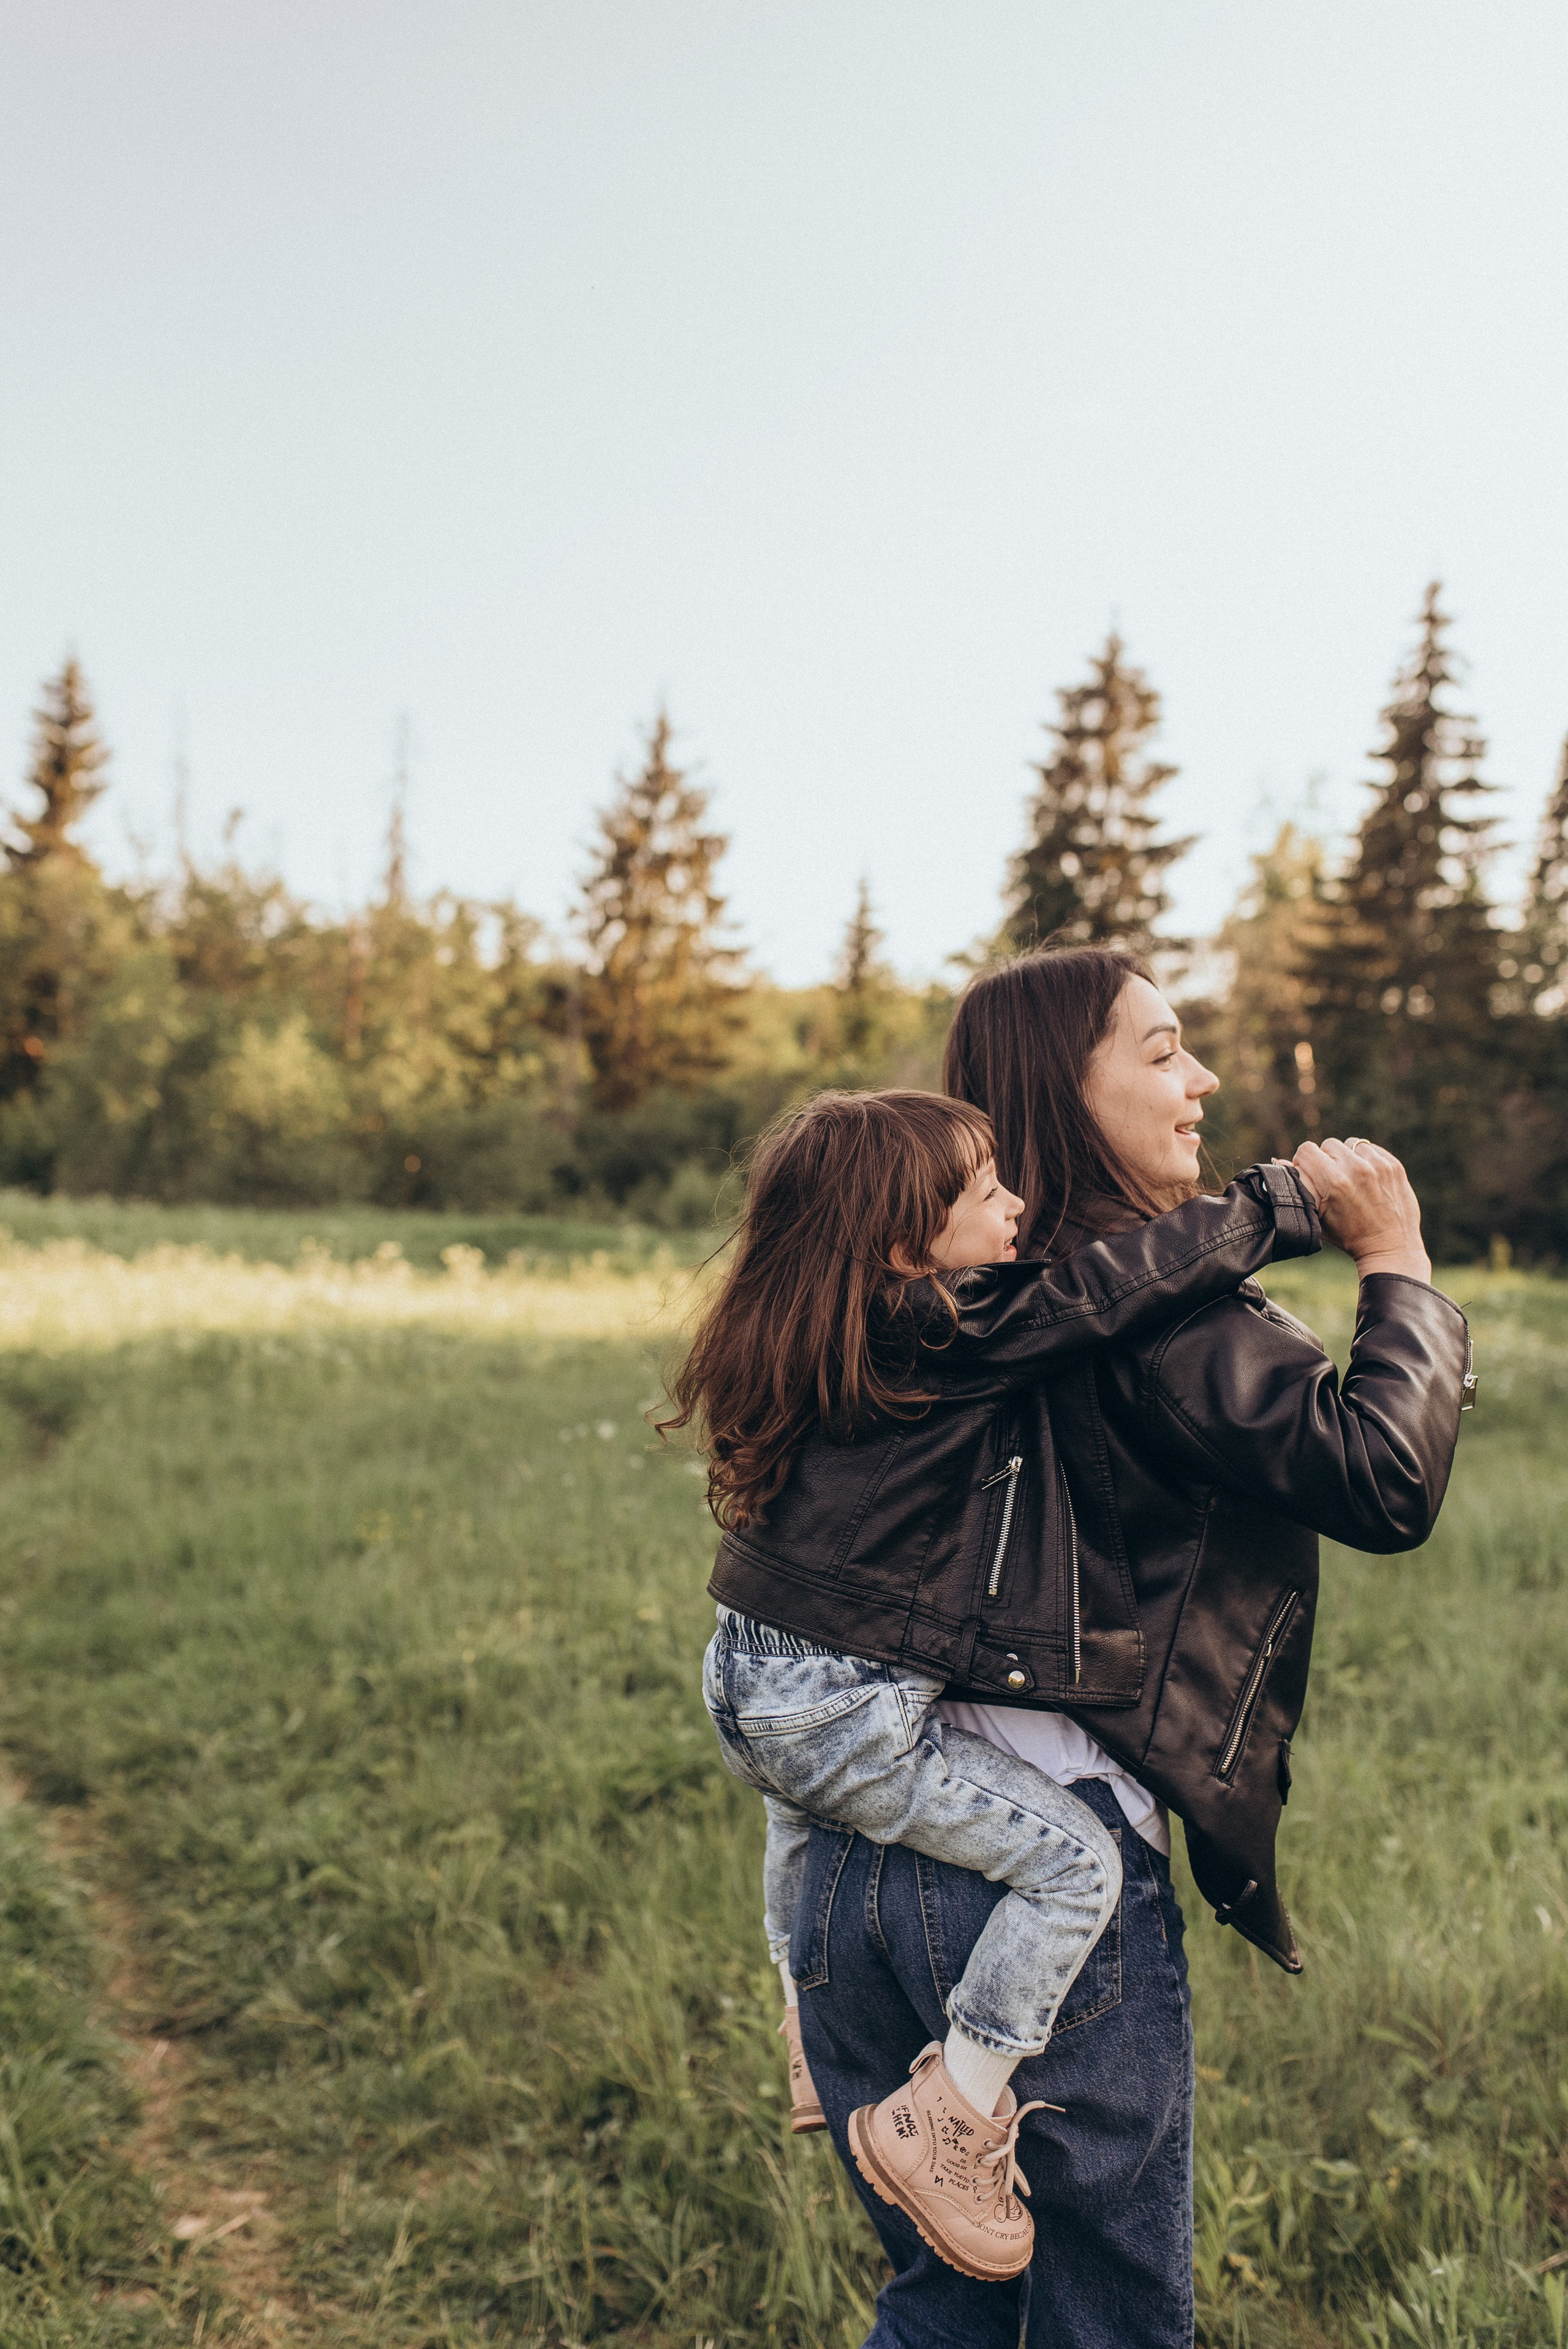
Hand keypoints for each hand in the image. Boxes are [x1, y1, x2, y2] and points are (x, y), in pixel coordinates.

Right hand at [1291, 1138, 1431, 1283]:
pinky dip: (1366, 1160)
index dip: (1305, 1162)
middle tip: (1332, 1180)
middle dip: (1327, 1160)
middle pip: (1328, 1145)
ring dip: (1348, 1158)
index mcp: (1333, 1181)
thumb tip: (1280, 1161)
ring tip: (1351, 1178)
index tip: (1310, 1174)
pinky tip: (1367, 1178)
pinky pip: (1372, 1149)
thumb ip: (1299, 1186)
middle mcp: (1356, 1168)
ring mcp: (1378, 1165)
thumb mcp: (1317, 1215)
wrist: (1389, 1247)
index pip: (1307, 1150)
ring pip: (1351, 1144)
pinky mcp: (1393, 1166)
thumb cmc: (1349, 1235)